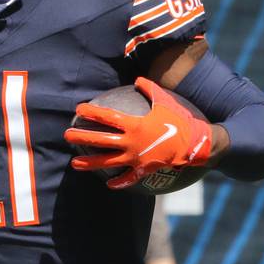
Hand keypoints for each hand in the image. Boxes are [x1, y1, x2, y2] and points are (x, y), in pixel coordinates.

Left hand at [64, 77, 211, 189]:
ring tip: (75, 163)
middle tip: (67, 136)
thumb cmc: (180, 120)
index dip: (91, 113)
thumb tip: (138, 79)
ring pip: (107, 162)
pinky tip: (108, 184)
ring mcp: (136, 158)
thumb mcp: (165, 100)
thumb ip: (149, 89)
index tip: (78, 110)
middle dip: (81, 137)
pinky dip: (117, 182)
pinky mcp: (144, 170)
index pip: (107, 117)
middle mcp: (131, 142)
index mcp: (134, 124)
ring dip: (89, 163)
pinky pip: (127, 179)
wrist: (196, 144)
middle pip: (100, 140)